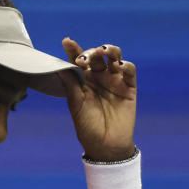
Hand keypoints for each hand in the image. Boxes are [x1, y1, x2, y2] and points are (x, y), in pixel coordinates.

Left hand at [59, 38, 136, 161]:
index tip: (67, 41)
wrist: (106, 147)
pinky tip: (119, 66)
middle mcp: (99, 78)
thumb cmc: (87, 127)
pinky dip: (126, 65)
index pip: (79, 60)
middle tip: (85, 59)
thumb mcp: (75, 105)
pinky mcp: (129, 88)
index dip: (74, 49)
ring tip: (104, 51)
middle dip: (91, 52)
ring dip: (110, 50)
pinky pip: (129, 71)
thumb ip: (70, 84)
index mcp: (84, 80)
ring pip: (115, 57)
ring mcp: (115, 81)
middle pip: (97, 56)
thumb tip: (58, 65)